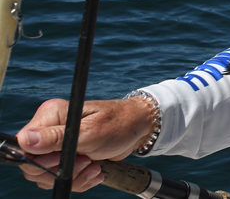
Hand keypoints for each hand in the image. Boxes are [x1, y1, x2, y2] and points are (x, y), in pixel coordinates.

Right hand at [16, 97, 154, 191]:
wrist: (138, 129)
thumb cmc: (119, 124)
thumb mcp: (90, 132)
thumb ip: (57, 138)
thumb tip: (25, 140)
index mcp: (51, 115)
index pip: (25, 146)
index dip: (41, 160)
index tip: (66, 159)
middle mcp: (50, 129)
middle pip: (33, 165)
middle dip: (60, 171)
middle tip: (85, 162)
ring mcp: (57, 145)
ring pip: (46, 176)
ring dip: (73, 177)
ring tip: (94, 166)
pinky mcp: (65, 158)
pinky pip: (60, 179)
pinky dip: (79, 180)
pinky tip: (95, 170)